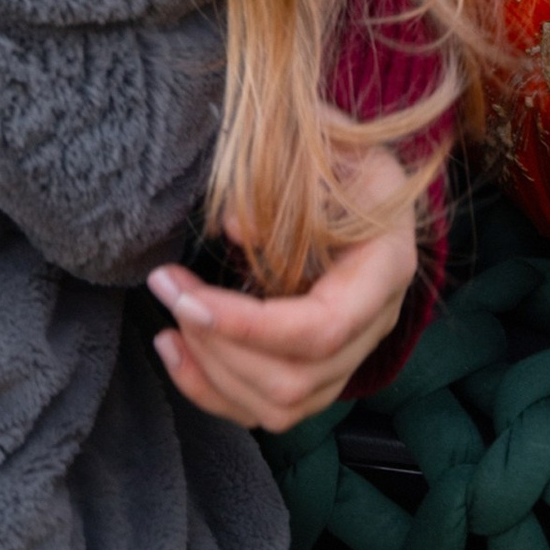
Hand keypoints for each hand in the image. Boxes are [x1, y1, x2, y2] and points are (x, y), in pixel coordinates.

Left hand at [148, 147, 420, 430]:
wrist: (369, 183)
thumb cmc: (348, 159)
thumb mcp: (333, 142)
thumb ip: (288, 175)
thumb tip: (234, 227)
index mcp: (383, 269)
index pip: (322, 327)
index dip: (252, 326)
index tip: (187, 299)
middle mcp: (373, 324)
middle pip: (295, 378)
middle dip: (218, 344)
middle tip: (167, 289)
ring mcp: (349, 354)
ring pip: (280, 404)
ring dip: (212, 372)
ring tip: (168, 323)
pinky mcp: (319, 367)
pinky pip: (268, 408)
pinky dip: (214, 392)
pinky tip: (174, 352)